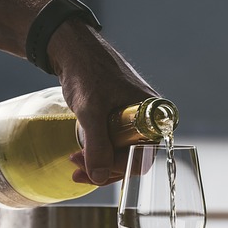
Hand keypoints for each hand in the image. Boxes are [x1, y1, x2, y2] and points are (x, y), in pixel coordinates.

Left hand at [48, 19, 160, 185]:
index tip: (93, 170)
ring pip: (123, 152)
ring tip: (74, 163)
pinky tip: (81, 155)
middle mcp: (150, 119)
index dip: (119, 168)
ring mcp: (135, 119)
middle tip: (77, 170)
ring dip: (100, 163)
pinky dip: (99, 152)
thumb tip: (98, 177)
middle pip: (135, 158)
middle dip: (105, 168)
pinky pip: (116, 143)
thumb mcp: (91, 112)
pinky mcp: (121, 118)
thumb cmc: (87, 72)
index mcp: (154, 114)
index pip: (145, 155)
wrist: (73, 49)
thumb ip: (97, 146)